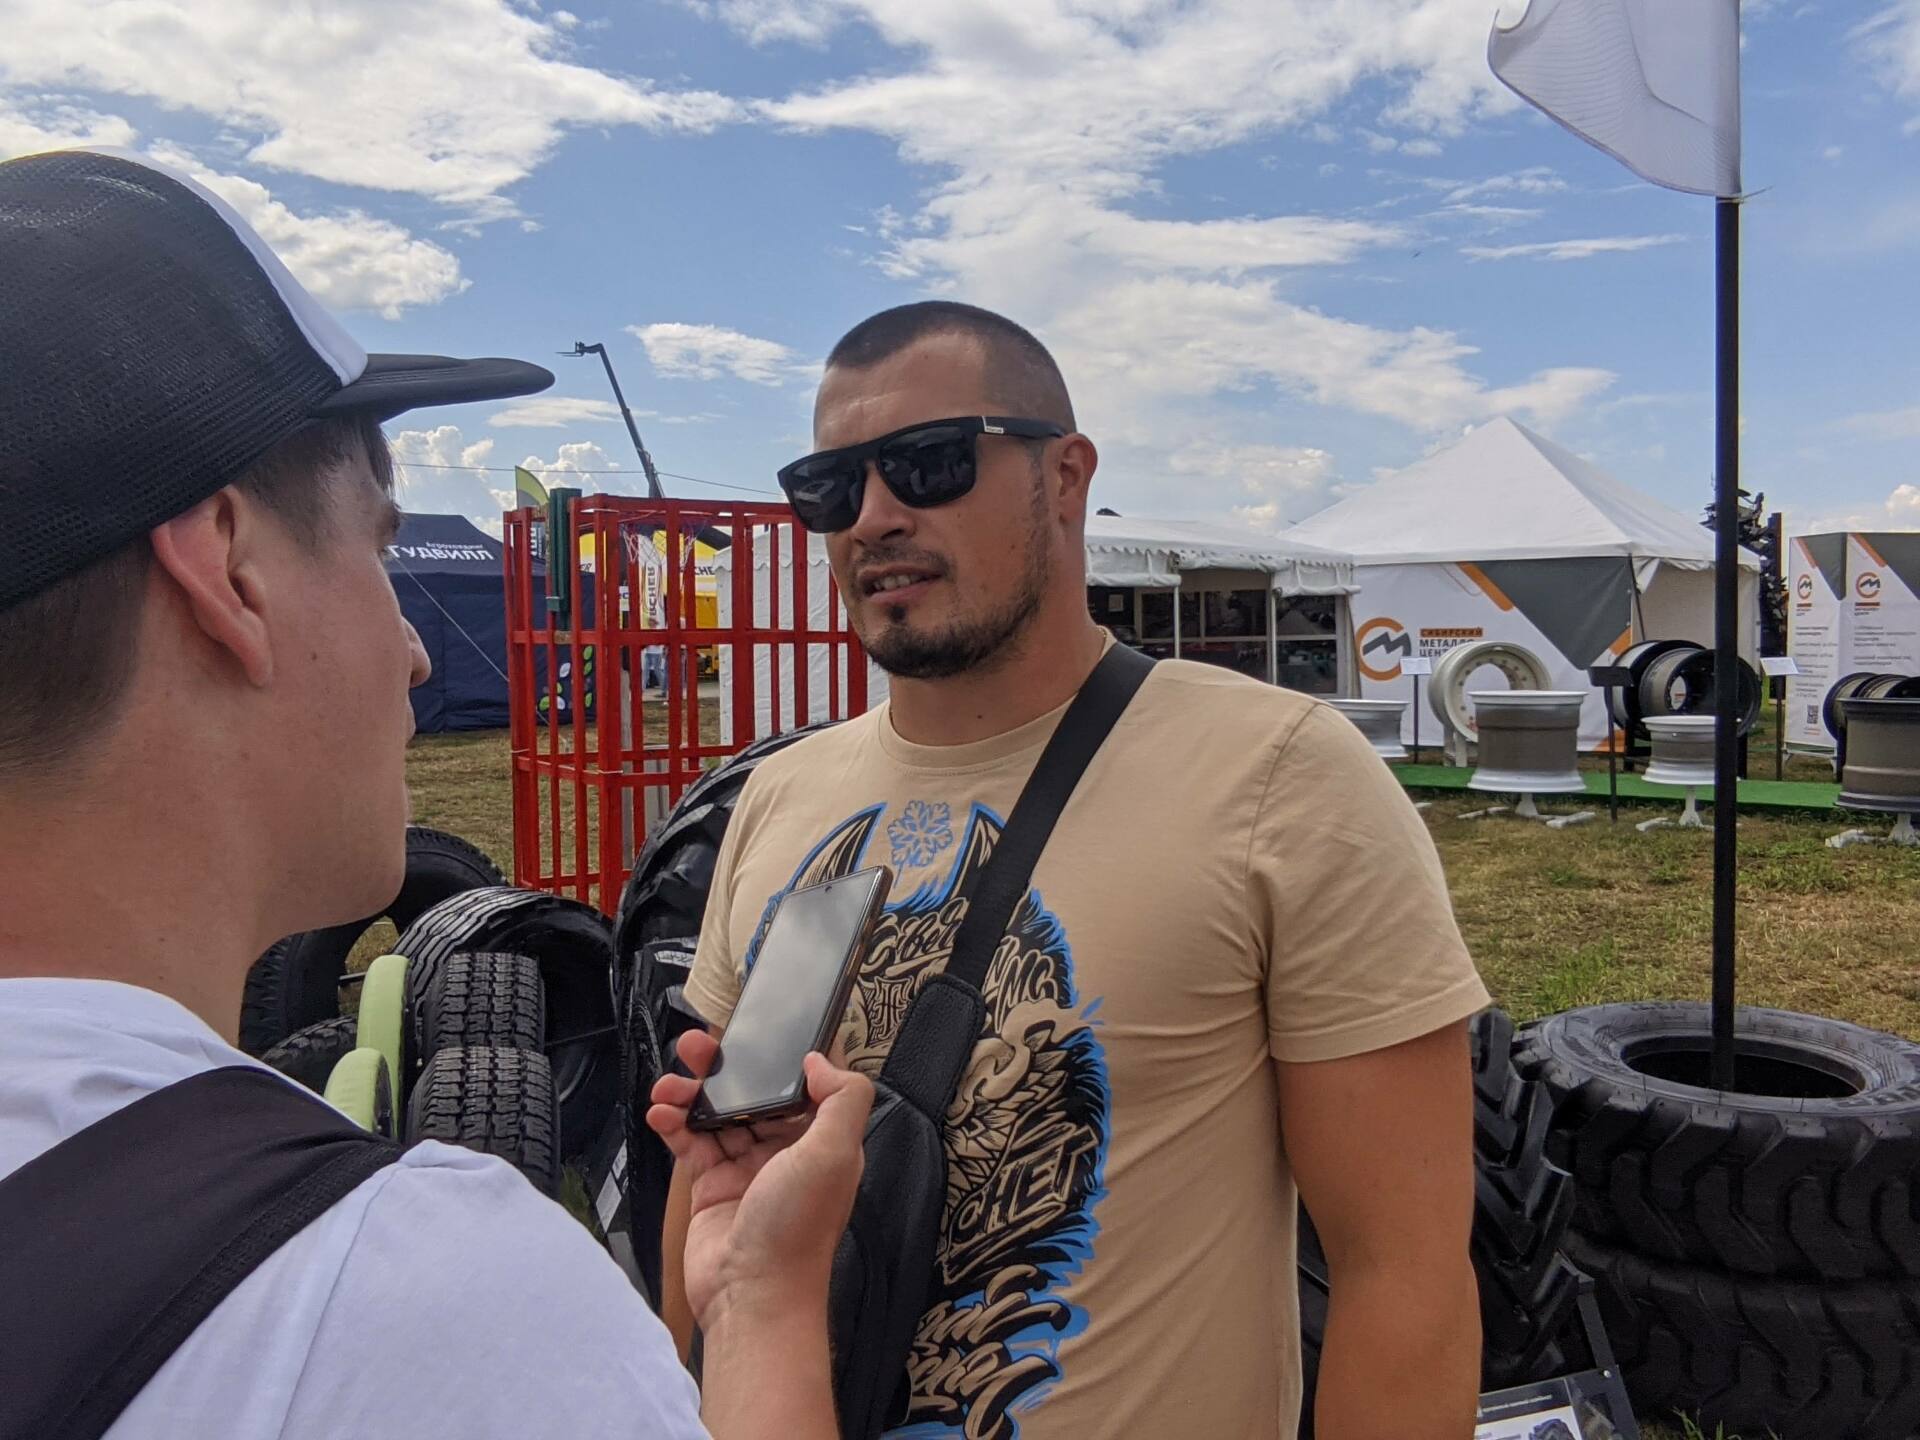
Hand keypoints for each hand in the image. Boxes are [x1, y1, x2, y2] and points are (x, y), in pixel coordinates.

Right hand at [648, 1032, 871, 1328]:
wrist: (751, 1295)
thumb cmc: (798, 1230)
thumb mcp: (835, 1154)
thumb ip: (841, 1099)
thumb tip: (820, 1060)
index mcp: (822, 1140)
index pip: (809, 1083)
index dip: (789, 1053)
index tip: (764, 1026)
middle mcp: (786, 1150)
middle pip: (756, 1092)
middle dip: (727, 1067)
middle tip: (697, 1044)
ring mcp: (746, 1167)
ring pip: (718, 1113)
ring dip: (692, 1093)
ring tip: (669, 1083)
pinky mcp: (711, 1186)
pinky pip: (691, 1143)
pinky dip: (674, 1124)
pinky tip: (659, 1112)